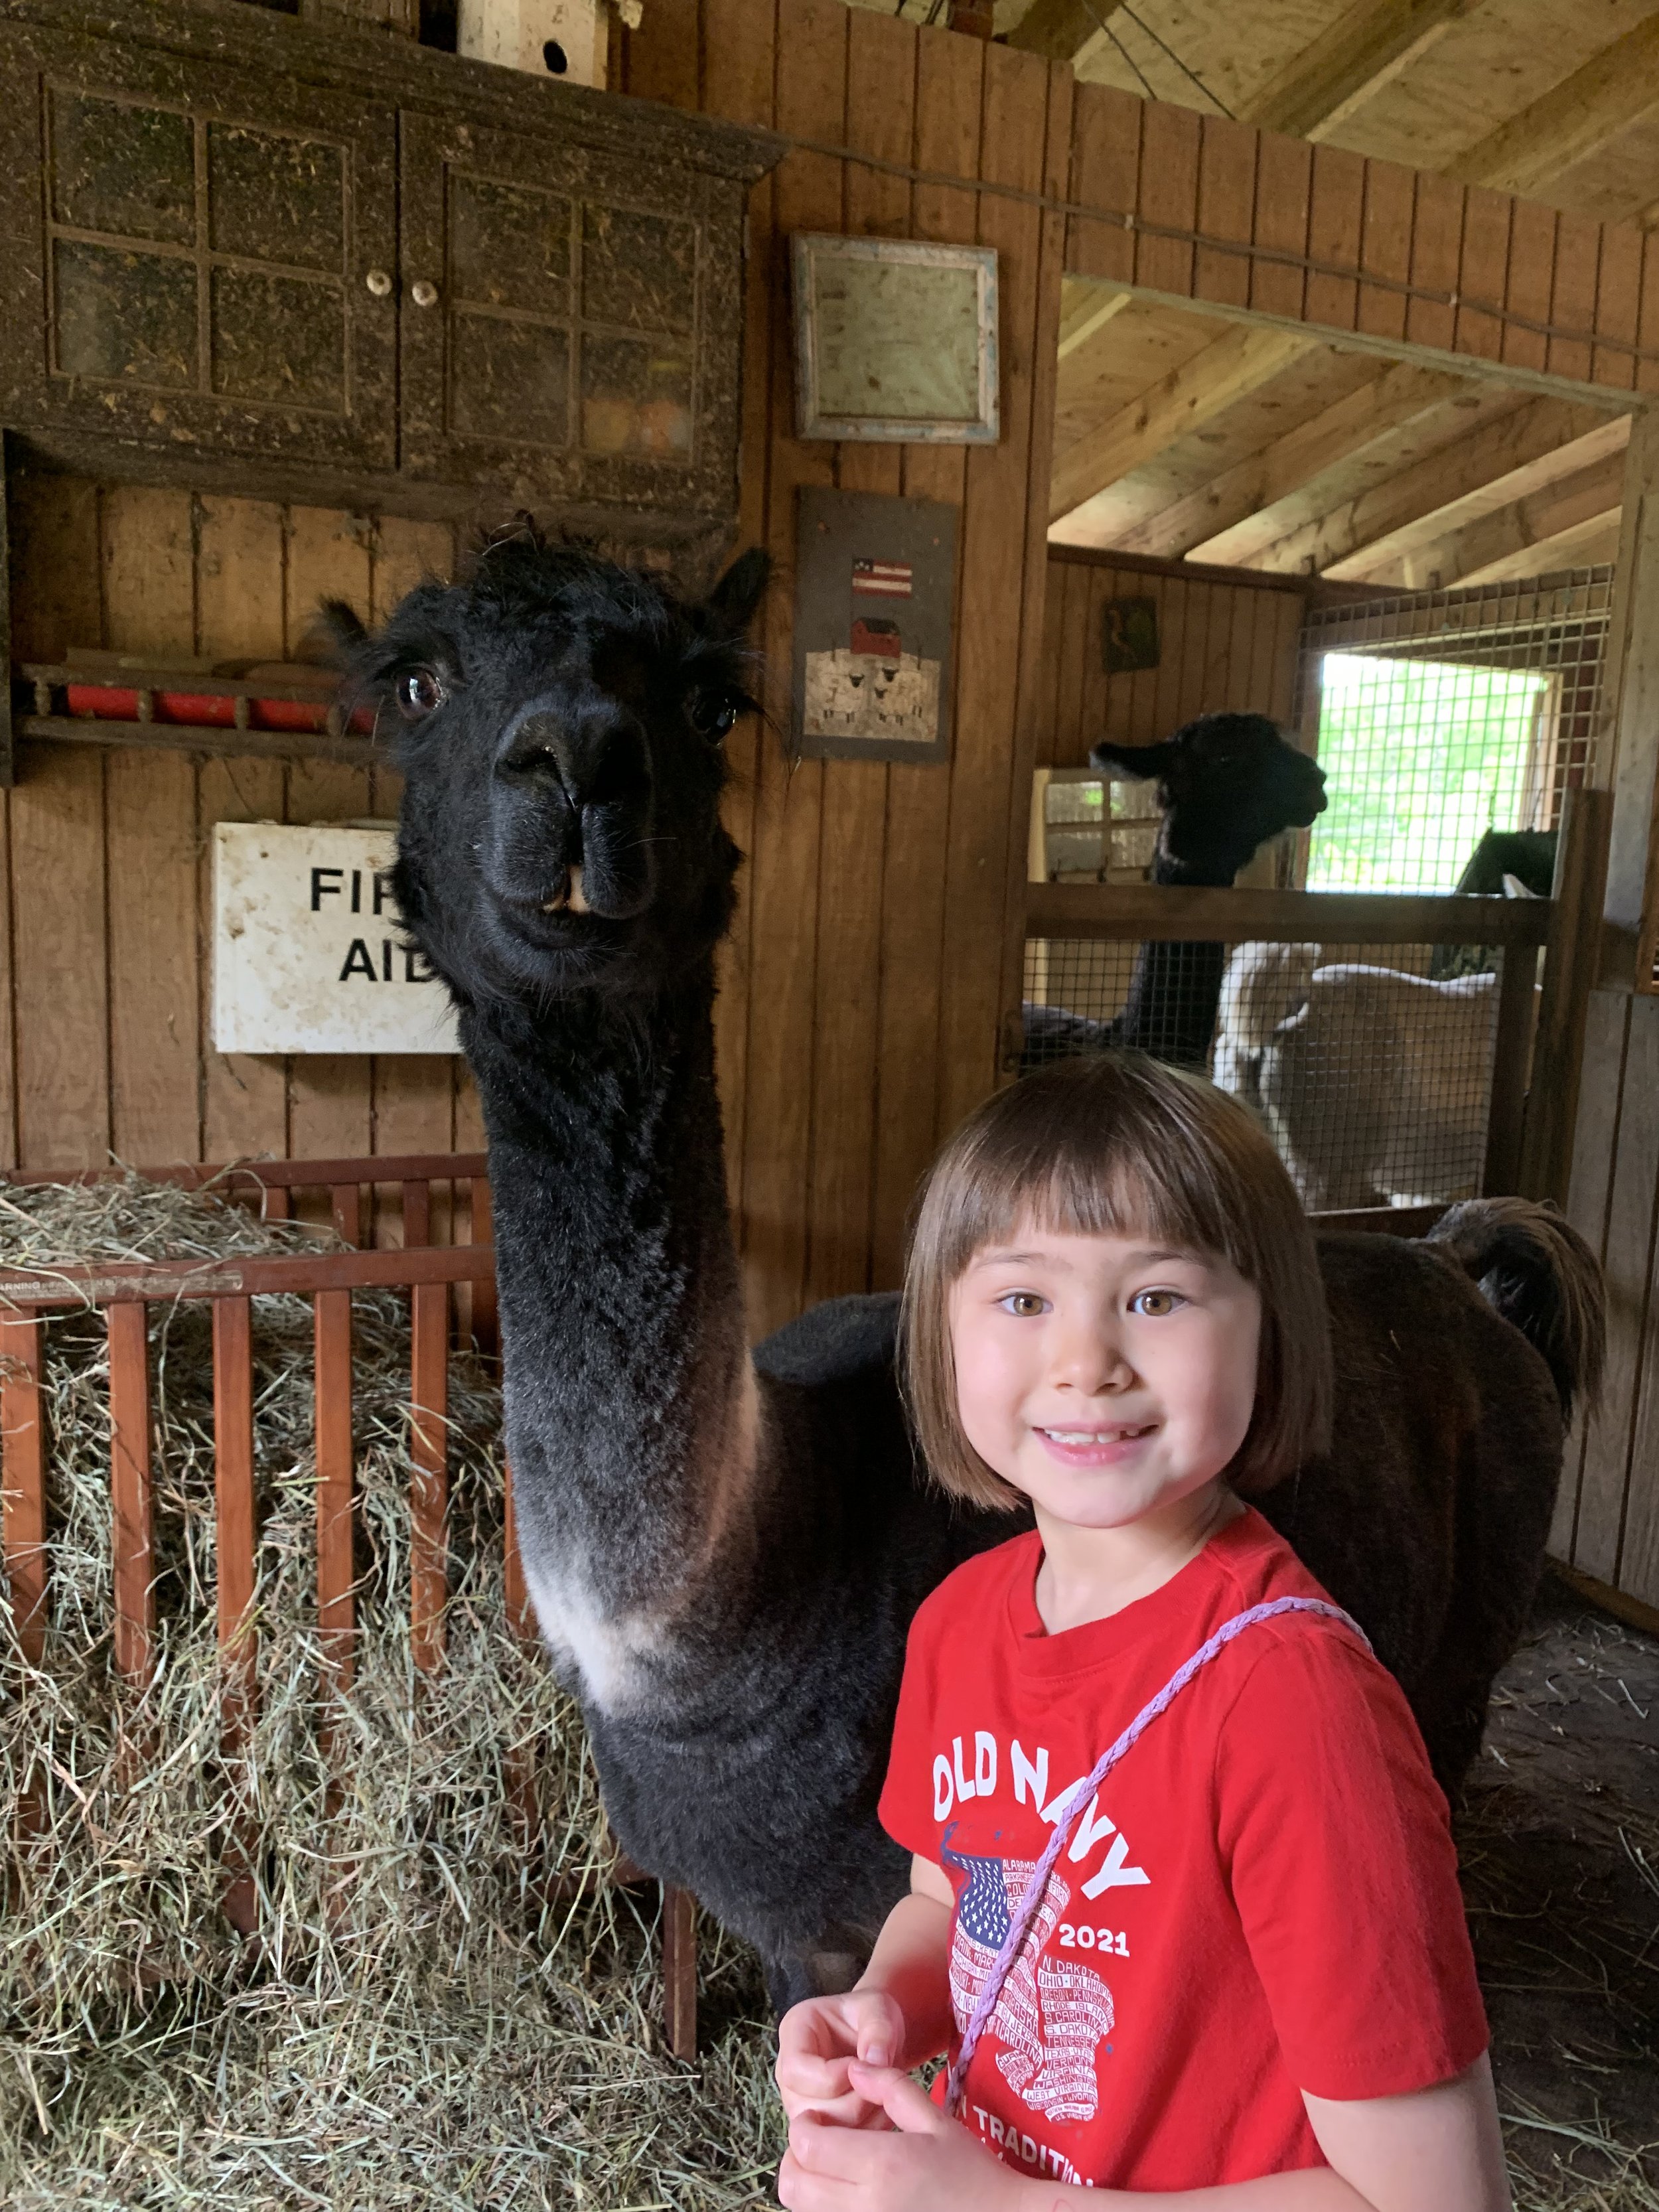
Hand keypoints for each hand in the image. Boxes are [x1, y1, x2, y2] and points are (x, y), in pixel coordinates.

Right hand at [775, 1989, 909, 2126]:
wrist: (878, 2036)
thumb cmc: (873, 2016)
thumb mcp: (879, 2008)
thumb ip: (878, 2029)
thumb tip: (874, 2064)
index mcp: (795, 2031)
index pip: (795, 2070)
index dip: (831, 2078)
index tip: (864, 2068)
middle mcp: (788, 2070)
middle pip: (807, 2108)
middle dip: (853, 2104)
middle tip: (883, 2087)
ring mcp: (799, 2100)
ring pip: (821, 2133)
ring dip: (860, 2123)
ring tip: (887, 2100)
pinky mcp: (816, 2122)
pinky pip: (833, 2144)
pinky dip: (863, 2135)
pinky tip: (883, 2115)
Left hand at [777, 2063, 1036, 2211]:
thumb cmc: (972, 2171)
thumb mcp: (935, 2119)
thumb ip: (890, 2088)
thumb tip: (853, 2067)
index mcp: (882, 2165)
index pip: (808, 2147)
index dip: (803, 2126)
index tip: (818, 2116)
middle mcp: (866, 2205)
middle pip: (794, 2184)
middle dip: (797, 2156)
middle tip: (819, 2140)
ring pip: (803, 2210)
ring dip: (807, 2184)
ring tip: (833, 2166)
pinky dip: (824, 2206)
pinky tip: (847, 2191)